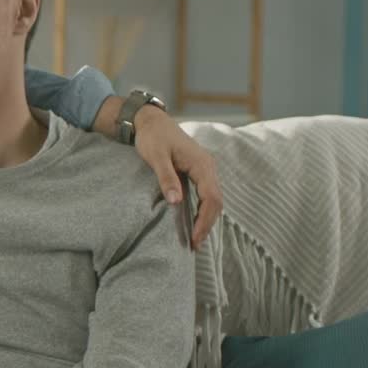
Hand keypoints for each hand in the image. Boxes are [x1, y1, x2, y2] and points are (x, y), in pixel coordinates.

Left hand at [132, 106, 222, 250]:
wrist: (151, 121)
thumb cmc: (152, 137)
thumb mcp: (156, 157)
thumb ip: (166, 178)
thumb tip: (175, 201)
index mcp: (202, 164)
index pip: (211, 198)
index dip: (204, 220)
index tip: (194, 239)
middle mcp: (208, 167)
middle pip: (216, 201)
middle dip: (207, 224)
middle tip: (194, 245)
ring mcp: (205, 169)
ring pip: (213, 198)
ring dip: (206, 219)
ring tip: (195, 239)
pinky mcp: (198, 171)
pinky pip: (206, 194)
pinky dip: (202, 209)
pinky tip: (194, 222)